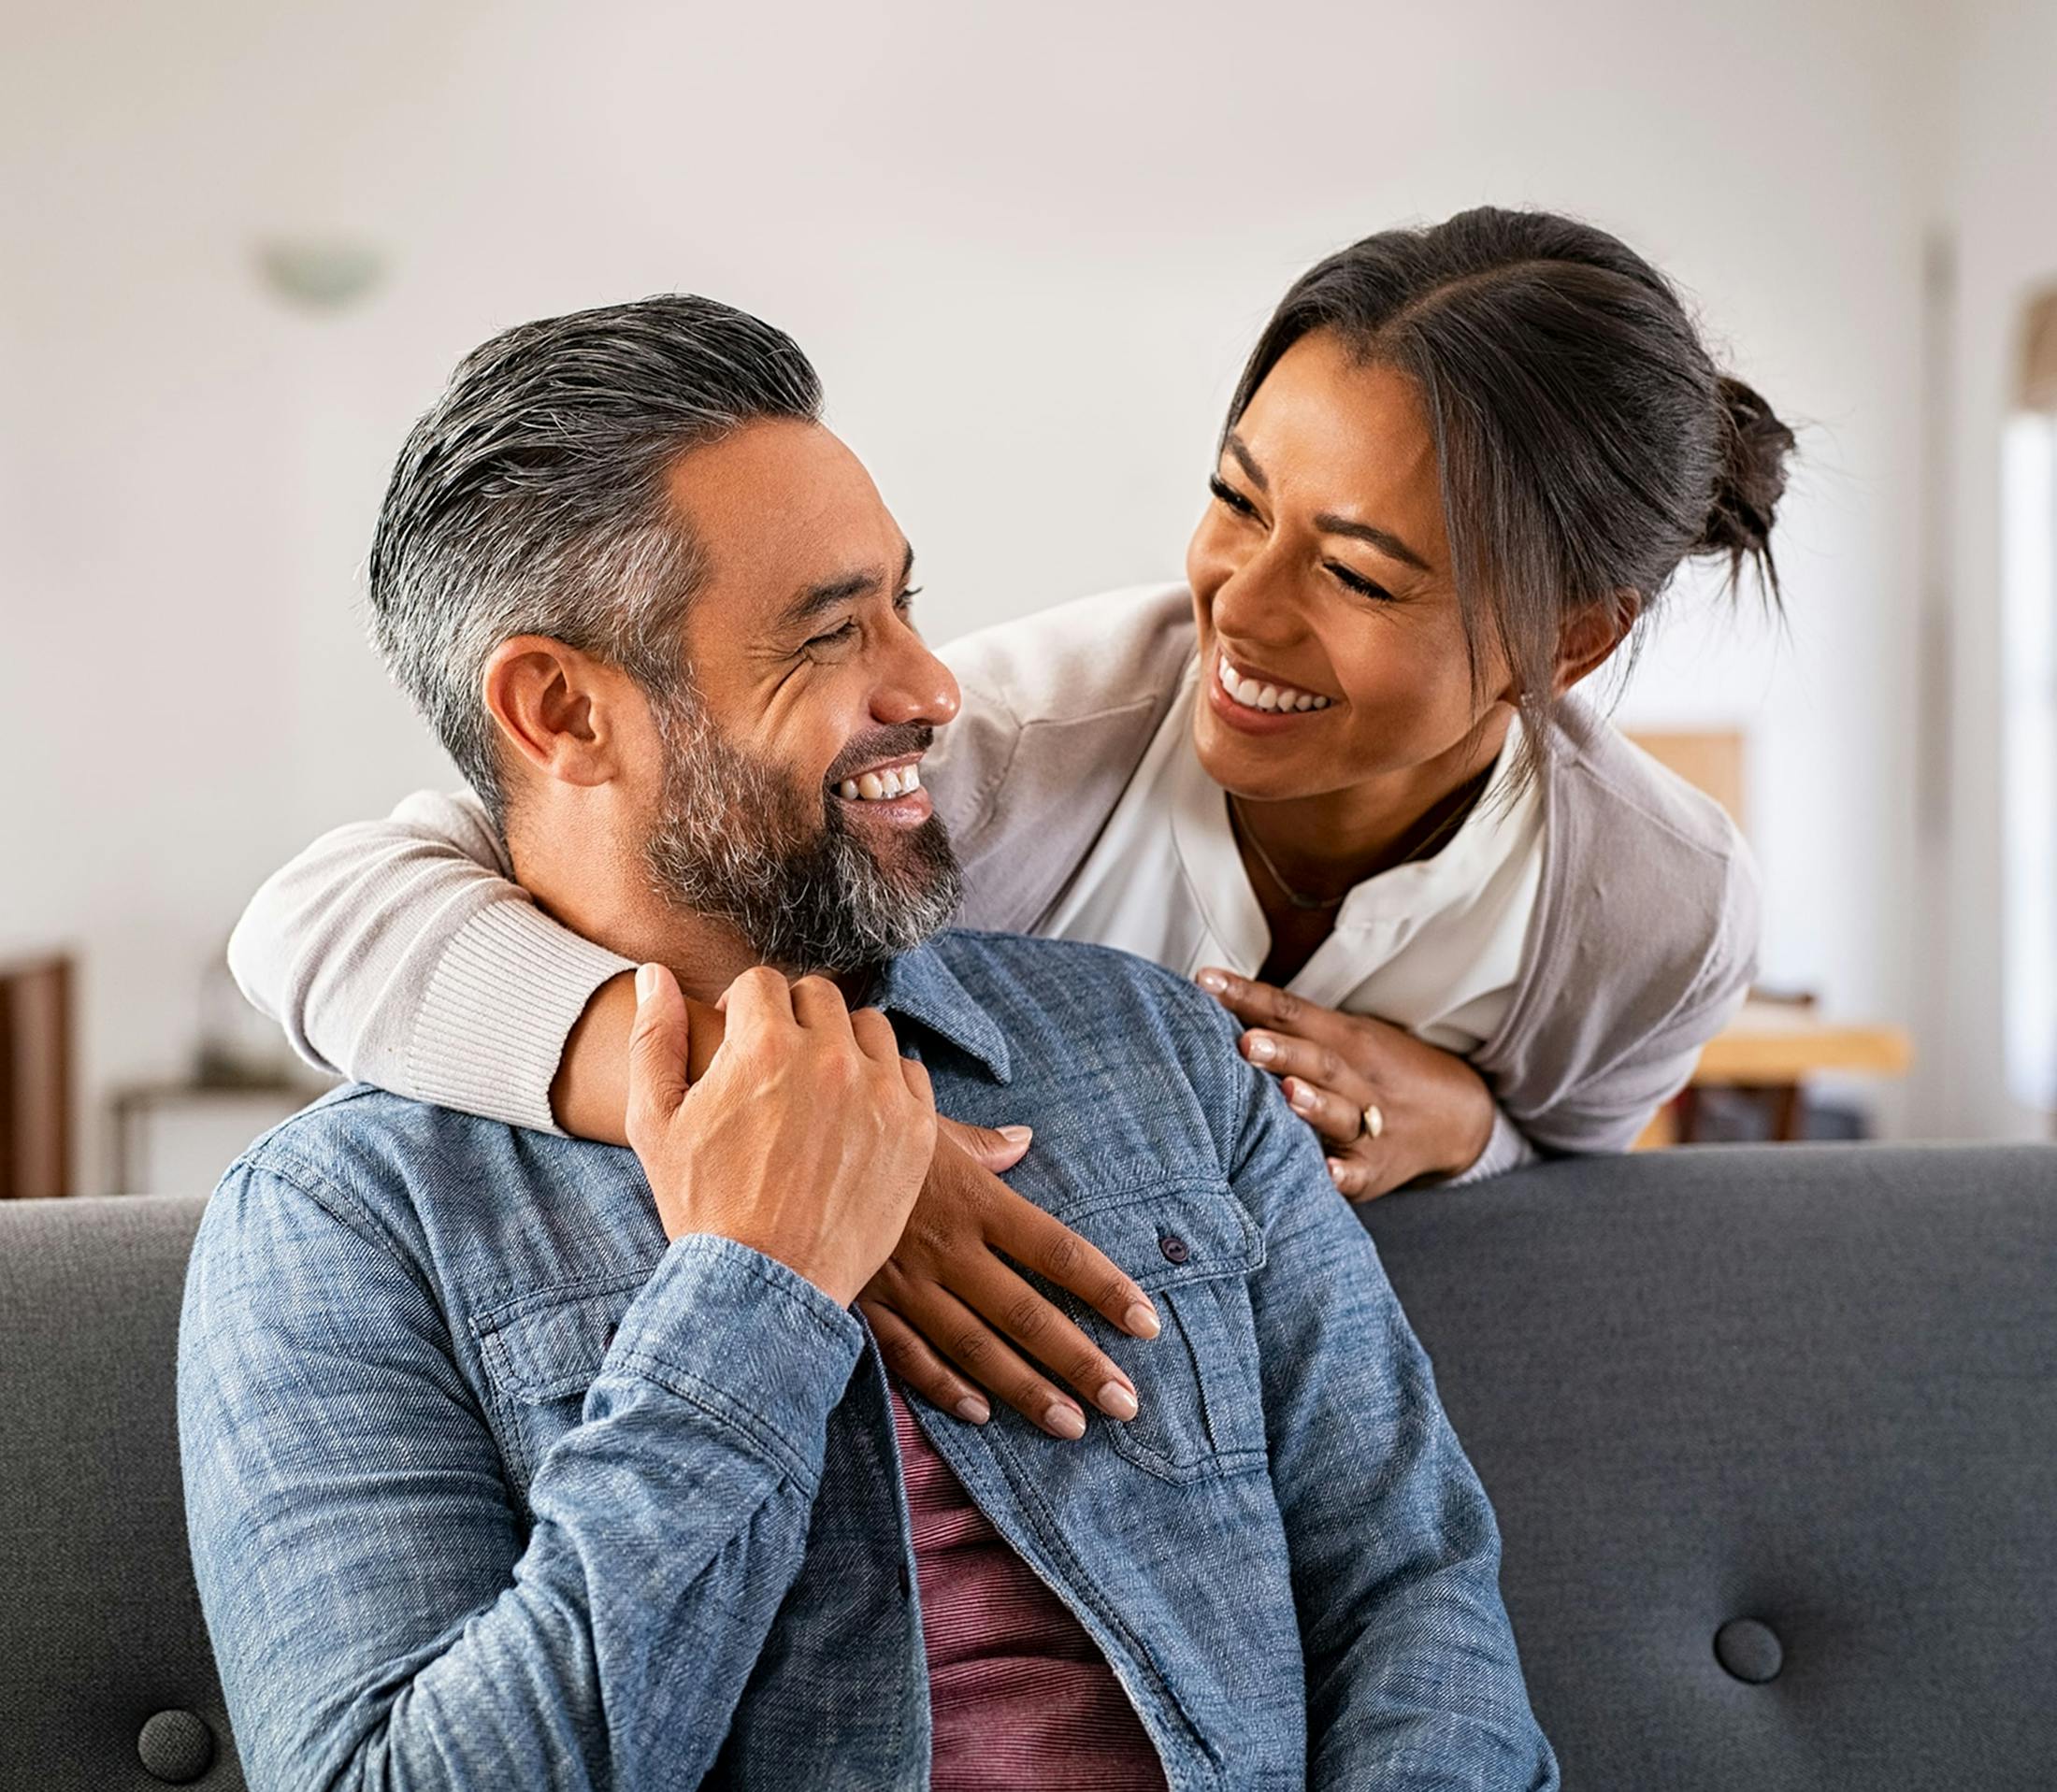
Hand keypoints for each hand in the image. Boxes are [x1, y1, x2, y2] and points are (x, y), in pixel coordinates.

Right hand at [626, 964, 936, 1307]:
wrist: (764, 1285)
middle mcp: (828, 1057)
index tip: (739, 1039)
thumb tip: (655, 974)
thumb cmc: (702, 1205)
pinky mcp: (916, 1129)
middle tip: (778, 1063)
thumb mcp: (655, 1121)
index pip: (762, 982)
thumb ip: (654, 1037)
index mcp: (763, 1045)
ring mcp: (879, 1092)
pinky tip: (857, 1114)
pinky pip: (908, 1073)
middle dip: (793, 1019)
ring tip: (819, 1086)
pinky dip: (884, 1083)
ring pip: (869, 1028)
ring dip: (844, 1044)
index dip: (743, 1007)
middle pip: (819, 996)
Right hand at [859, 1120, 1162, 1439]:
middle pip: (1027, 1314)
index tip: (1146, 1323)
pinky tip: (982, 1413)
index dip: (1105, 1288)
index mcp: (974, 1199)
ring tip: (1071, 1425)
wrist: (778, 1147)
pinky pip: (911, 1356)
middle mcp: (948, 1248)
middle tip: (1125, 1403)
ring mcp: (905, 1282)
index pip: (1056, 1250)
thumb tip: (1024, 1140)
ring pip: (977, 1347)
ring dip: (1027, 1390)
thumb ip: (981, 1143)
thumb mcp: (924, 1123)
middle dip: (1080, 1362)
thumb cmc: (860, 1127)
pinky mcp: (865, 1304)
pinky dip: (946, 1387)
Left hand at [1197, 968, 1494, 1200]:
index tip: (1205, 983)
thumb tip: (1213, 997)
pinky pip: (1360, 1172)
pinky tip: (1326, 1172)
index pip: (1291, 1011)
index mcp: (1344, 1038)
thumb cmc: (1374, 1071)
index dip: (1248, 996)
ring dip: (1314, 1104)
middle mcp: (1358, 1078)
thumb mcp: (1343, 1037)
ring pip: (1342, 1112)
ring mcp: (1371, 1124)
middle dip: (1283, 1052)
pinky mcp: (1376, 1169)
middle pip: (1319, 1060)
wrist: (1456, 1115)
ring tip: (1286, 1094)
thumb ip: (1287, 1024)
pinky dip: (1344, 1173)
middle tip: (1245, 1043)